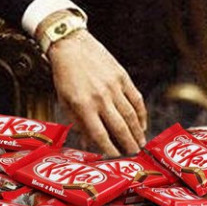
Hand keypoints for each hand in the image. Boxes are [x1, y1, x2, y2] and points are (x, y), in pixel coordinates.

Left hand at [47, 30, 146, 157]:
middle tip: (135, 157)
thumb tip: (88, 144)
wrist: (71, 45)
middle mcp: (100, 98)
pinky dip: (141, 114)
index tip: (116, 160)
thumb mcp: (64, 101)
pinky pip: (136, 99)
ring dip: (137, 133)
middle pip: (120, 128)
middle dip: (129, 146)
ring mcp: (113, 87)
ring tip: (141, 145)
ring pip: (131, 116)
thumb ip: (77, 123)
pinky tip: (142, 124)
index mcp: (83, 105)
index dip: (110, 150)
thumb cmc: (64, 75)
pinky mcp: (122, 77)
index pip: (100, 135)